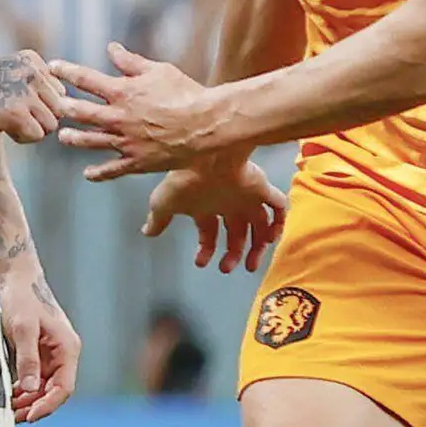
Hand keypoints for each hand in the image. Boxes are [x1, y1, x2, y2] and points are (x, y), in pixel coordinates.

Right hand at [0, 46, 64, 143]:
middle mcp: (30, 72)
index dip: (41, 104)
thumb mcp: (10, 73)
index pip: (59, 90)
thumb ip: (37, 81)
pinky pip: (36, 135)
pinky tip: (3, 127)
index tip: (18, 102)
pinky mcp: (16, 112)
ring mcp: (24, 92)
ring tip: (9, 121)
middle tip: (15, 115)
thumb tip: (65, 104)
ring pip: (51, 124)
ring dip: (32, 129)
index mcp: (31, 59)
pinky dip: (21, 138)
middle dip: (41, 118)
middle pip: (59, 108)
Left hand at [0, 262, 79, 421]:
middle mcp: (63, 353)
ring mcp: (50, 353)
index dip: (48, 404)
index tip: (30, 416)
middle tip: (14, 417)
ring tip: (9, 409)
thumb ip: (28, 358)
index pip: (64, 387)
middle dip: (36, 406)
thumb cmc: (21, 297)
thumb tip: (31, 388)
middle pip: (54, 390)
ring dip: (28, 400)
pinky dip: (23, 388)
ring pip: (43, 386)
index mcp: (67, 348)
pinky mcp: (37, 351)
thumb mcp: (23, 328)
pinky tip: (10, 394)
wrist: (15, 277)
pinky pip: (34, 376)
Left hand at [50, 43, 238, 179]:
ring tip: (63, 137)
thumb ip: (131, 62)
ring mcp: (125, 141)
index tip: (52, 67)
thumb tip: (111, 48)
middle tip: (52, 105)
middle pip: (81, 112)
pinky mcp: (137, 161)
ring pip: (91, 141)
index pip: (85, 78)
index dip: (66, 71)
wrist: (207, 125)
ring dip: (74, 138)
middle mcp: (117, 117)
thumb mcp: (159, 71)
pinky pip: (112, 169)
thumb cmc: (186, 93)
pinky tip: (87, 174)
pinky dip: (99, 173)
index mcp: (121, 92)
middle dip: (64, 107)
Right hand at [138, 157, 286, 272]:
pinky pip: (279, 206)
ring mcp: (246, 197)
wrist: (206, 158)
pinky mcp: (262, 188)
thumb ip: (158, 219)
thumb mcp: (164, 203)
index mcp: (206, 207)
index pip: (209, 233)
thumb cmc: (185, 180)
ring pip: (259, 225)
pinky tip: (272, 234)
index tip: (201, 263)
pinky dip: (279, 222)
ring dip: (258, 246)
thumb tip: (146, 232)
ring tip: (252, 263)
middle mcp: (228, 204)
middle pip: (237, 233)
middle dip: (233, 253)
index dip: (205, 250)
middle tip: (228, 267)